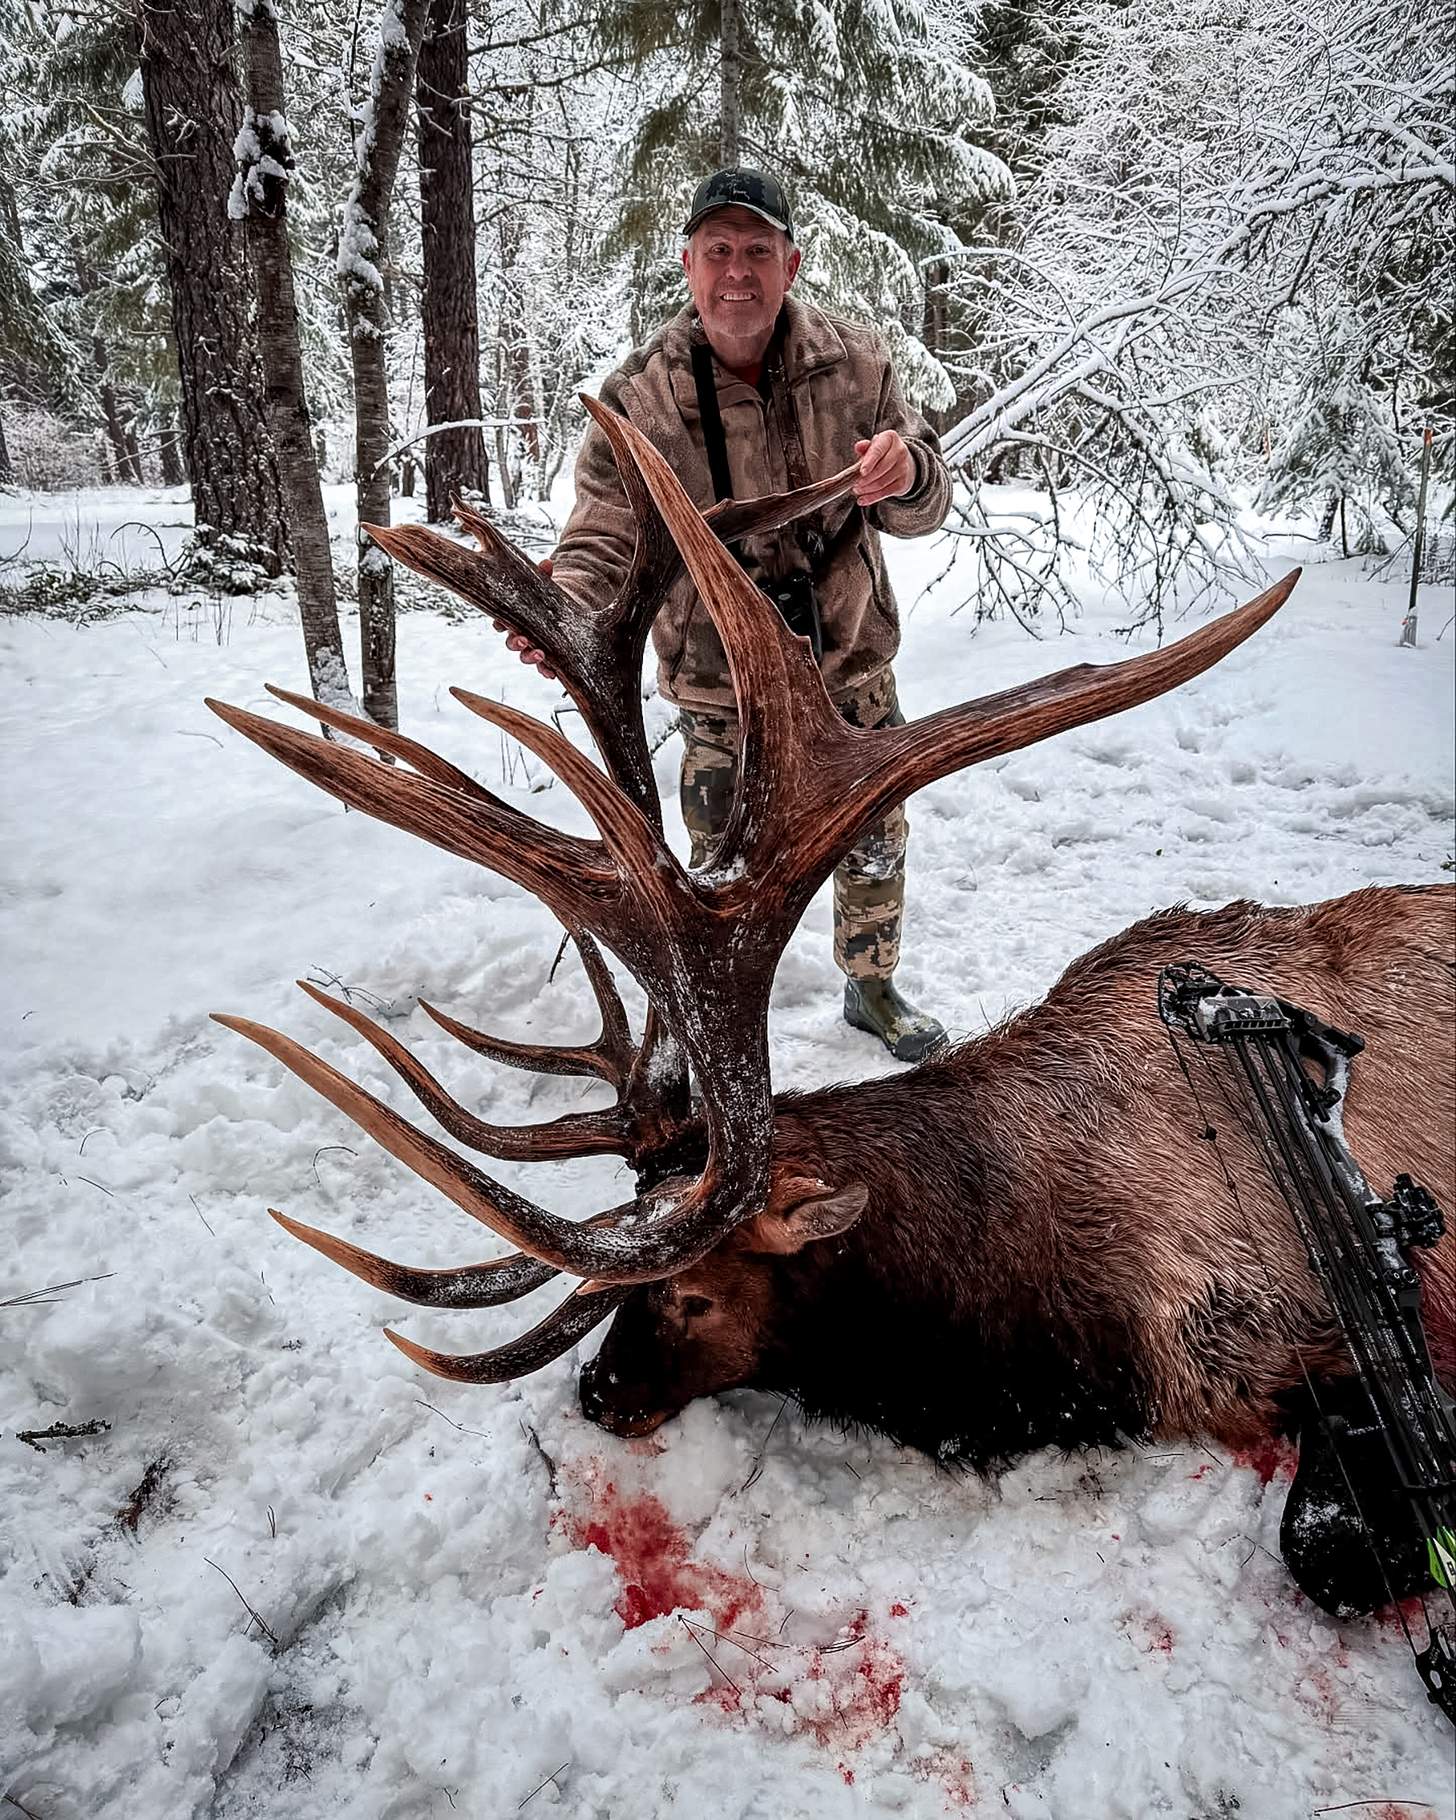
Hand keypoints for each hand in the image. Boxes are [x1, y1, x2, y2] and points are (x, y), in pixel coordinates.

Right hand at [492, 555, 557, 679]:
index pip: (500, 623)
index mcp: (512, 617)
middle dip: (516, 643)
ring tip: (540, 655)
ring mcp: (531, 646)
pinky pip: (542, 667)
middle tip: (524, 640)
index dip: (500, 625)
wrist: (561, 611)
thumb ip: (543, 576)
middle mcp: (519, 634)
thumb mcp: (543, 586)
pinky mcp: (545, 655)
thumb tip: (547, 564)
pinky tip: (551, 674)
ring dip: (530, 657)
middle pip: (511, 642)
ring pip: (524, 656)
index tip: (503, 625)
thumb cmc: (544, 598)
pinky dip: (545, 671)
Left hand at [853, 431, 914, 507]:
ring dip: (867, 489)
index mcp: (890, 438)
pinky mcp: (903, 483)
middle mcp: (900, 451)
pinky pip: (885, 492)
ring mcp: (903, 468)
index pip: (878, 450)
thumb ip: (865, 447)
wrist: (902, 462)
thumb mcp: (873, 446)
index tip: (861, 471)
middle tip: (854, 484)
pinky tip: (862, 500)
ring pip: (882, 482)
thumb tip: (858, 447)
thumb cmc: (882, 453)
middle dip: (865, 478)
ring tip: (857, 490)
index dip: (869, 462)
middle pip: (881, 468)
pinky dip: (872, 498)